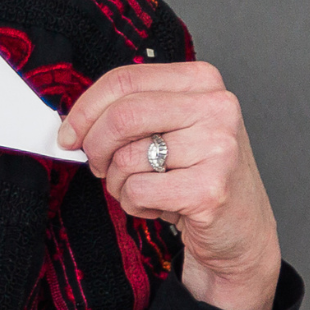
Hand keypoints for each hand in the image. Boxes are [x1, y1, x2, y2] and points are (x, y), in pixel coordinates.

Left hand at [57, 60, 281, 309]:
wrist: (241, 229)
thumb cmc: (198, 174)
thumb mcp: (172, 127)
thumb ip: (131, 111)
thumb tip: (73, 122)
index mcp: (203, 81)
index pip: (125, 79)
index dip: (85, 109)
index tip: (69, 133)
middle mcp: (216, 107)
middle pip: (121, 115)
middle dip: (95, 147)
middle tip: (98, 166)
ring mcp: (218, 148)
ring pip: (126, 158)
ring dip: (118, 182)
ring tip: (145, 188)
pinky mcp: (210, 189)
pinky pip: (137, 191)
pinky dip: (134, 204)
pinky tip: (160, 206)